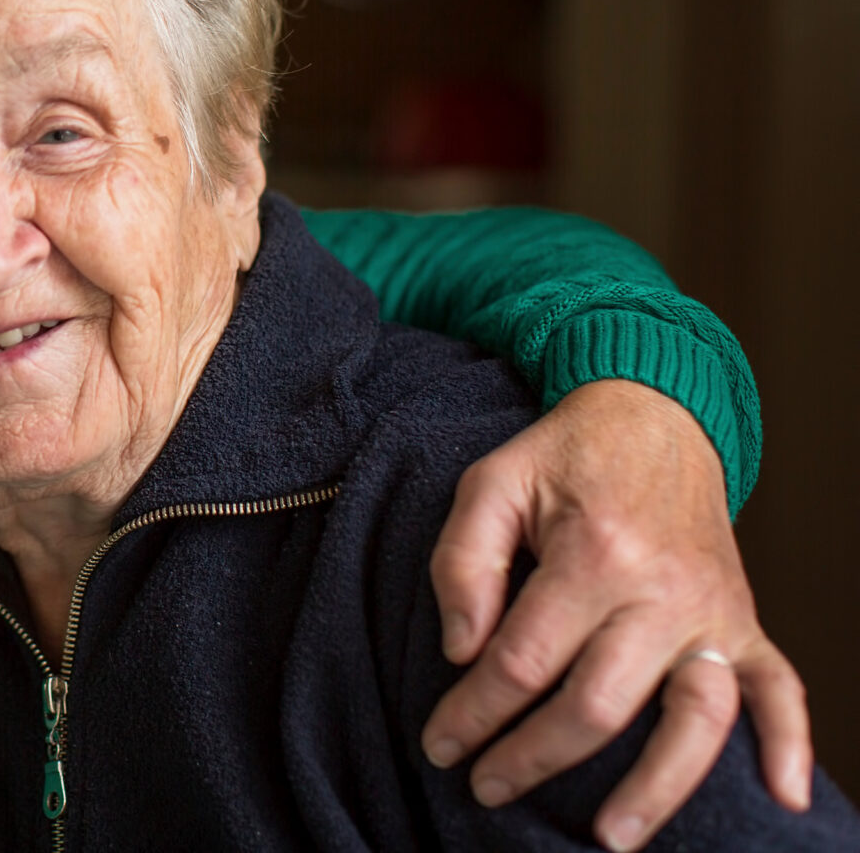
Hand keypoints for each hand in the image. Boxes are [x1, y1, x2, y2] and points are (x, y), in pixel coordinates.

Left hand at [422, 380, 810, 851]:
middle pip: (595, 704)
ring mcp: (712, 611)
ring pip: (693, 718)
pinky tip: (781, 798)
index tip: (440, 743)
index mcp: (592, 553)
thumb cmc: (563, 458)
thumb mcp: (490, 484)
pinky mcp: (744, 620)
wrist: (653, 417)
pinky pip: (781, 688)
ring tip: (608, 836)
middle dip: (531, 757)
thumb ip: (462, 562)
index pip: (521, 661)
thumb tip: (461, 650)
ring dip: (653, 786)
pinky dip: (789, 745)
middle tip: (484, 786)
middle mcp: (661, 590)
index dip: (472, 712)